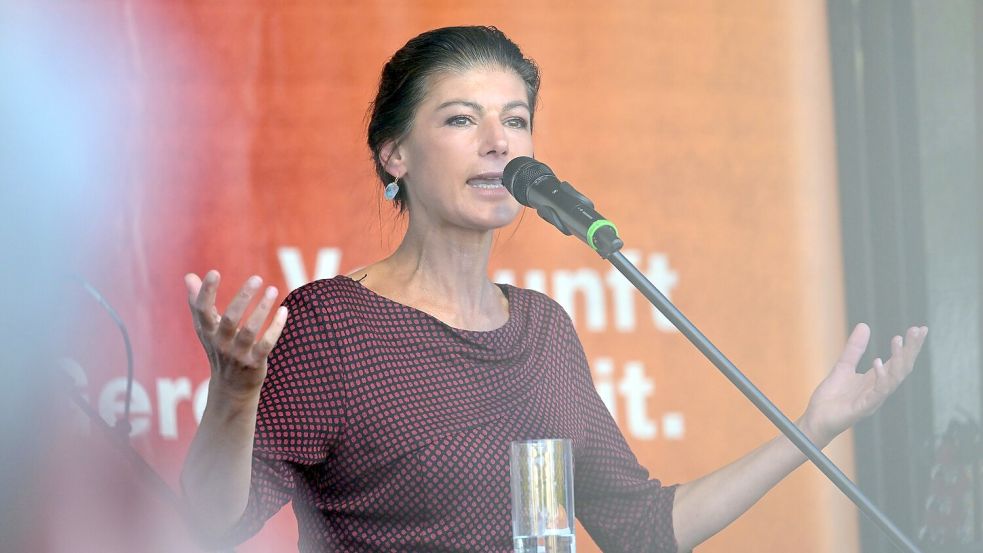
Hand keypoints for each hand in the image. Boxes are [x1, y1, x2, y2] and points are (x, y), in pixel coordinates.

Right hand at [185, 270, 288, 398]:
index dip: (206, 292)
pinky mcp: (255, 363)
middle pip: (230, 319)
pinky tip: (284, 310)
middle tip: (256, 278)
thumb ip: (198, 303)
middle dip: (243, 297)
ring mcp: (238, 354)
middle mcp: (220, 343)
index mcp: (207, 332)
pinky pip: (266, 344)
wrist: (231, 388)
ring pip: (250, 330)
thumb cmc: (219, 349)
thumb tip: (189, 276)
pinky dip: (275, 327)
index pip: (202, 311)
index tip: (214, 272)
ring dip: (262, 309)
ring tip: (272, 289)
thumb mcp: (206, 329)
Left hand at [801, 323, 927, 445]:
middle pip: (902, 368)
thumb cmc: (831, 398)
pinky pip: (877, 393)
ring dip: (898, 360)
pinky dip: (880, 378)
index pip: (899, 361)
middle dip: (911, 349)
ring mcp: (873, 399)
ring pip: (894, 379)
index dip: (910, 346)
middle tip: (918, 330)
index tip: (920, 328)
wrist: (816, 419)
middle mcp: (879, 389)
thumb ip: (854, 349)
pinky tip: (878, 362)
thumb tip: (864, 325)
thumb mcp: (843, 366)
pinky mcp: (863, 408)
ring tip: (898, 340)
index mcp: (876, 380)